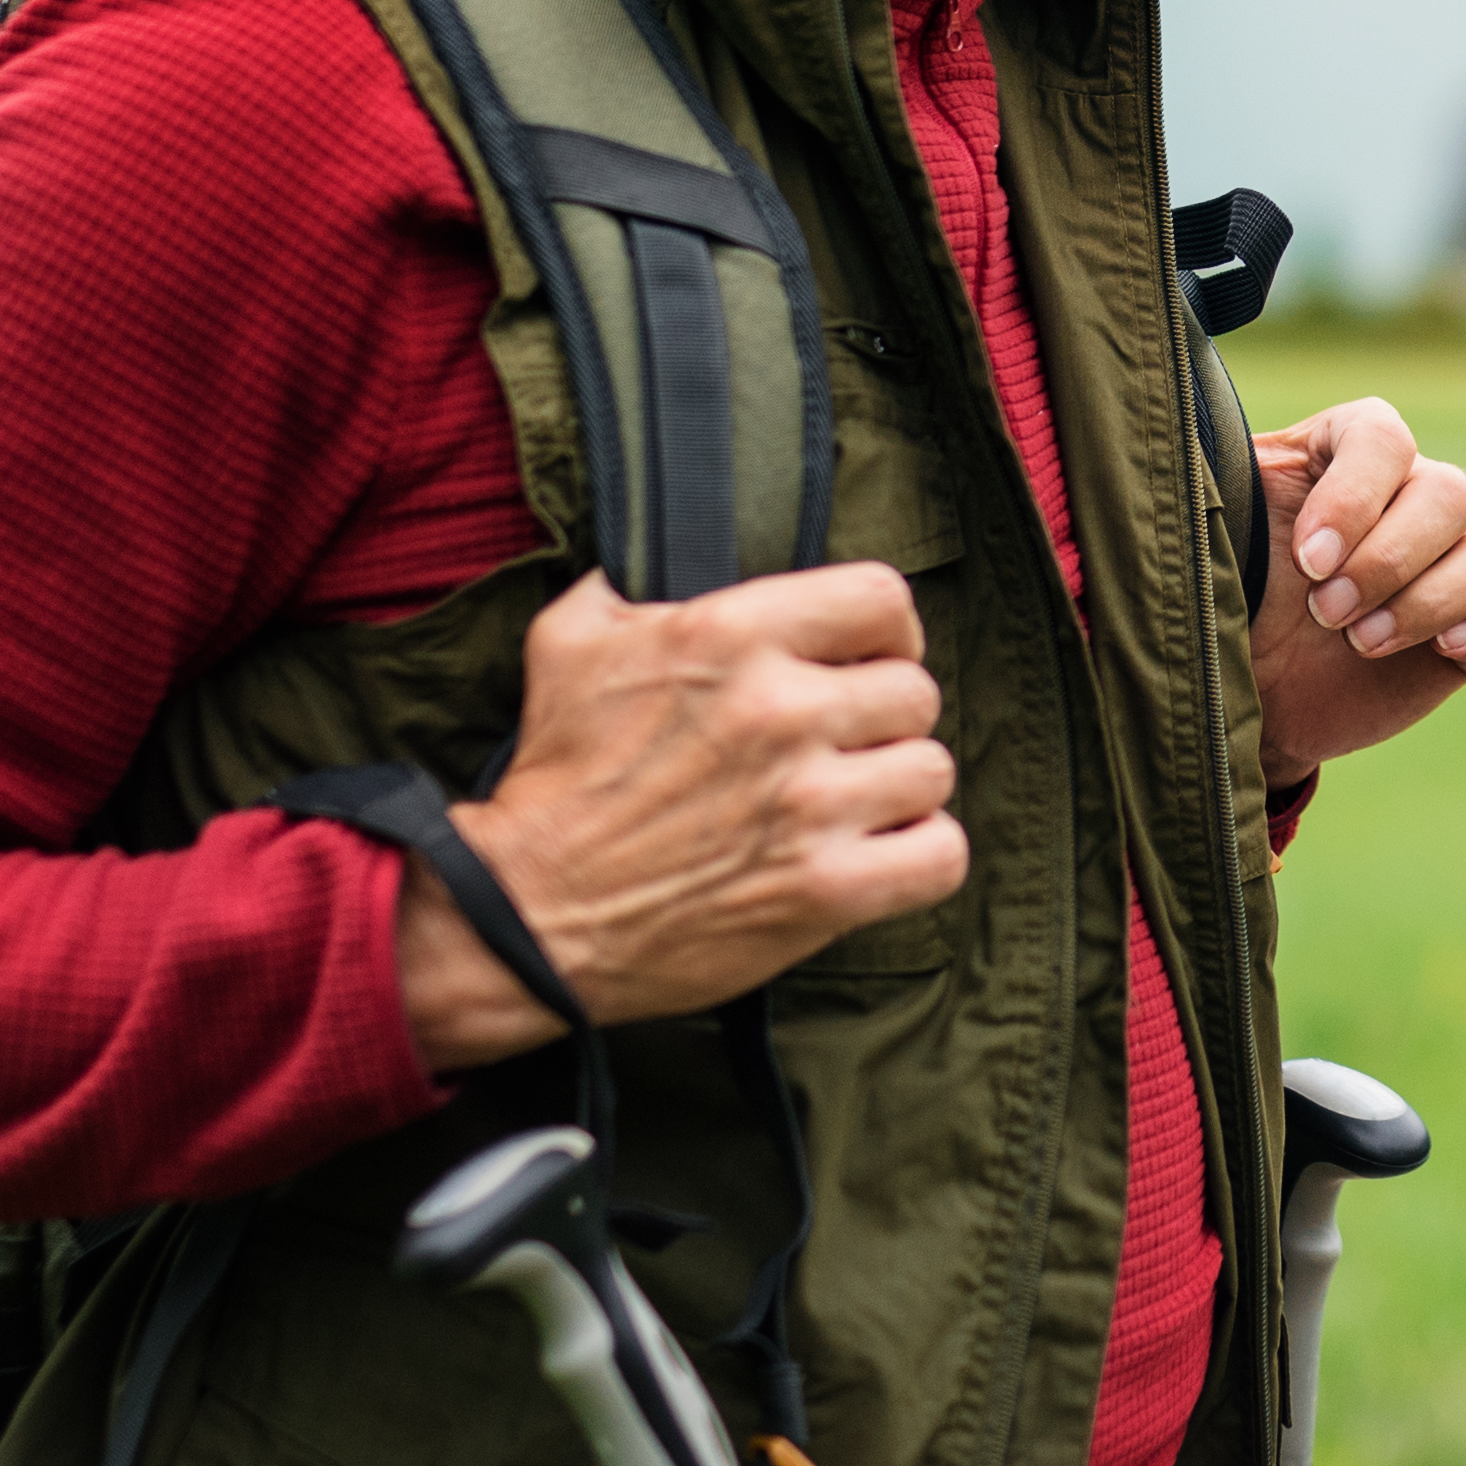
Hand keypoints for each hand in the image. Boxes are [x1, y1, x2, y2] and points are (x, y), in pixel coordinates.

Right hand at [394, 565, 964, 1069]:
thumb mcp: (572, 640)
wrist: (525, 912)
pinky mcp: (823, 891)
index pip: (883, 600)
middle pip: (916, 691)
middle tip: (842, 745)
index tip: (867, 659)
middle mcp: (781, 711)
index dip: (888, 631)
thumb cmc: (554, 777)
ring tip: (854, 803)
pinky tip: (879, 853)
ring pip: (931, 769)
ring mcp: (809, 805)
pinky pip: (939, 855)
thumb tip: (665, 553)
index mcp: (733, 636)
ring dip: (899, 789)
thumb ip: (631, 583)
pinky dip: (920, 856)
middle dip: (883, 718)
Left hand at [1248, 396, 1465, 793]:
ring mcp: (1453, 562)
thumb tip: (1187, 428)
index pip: (1385, 436)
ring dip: (1431, 599)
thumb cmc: (1226, 600)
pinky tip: (1447, 648)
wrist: (1249, 695)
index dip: (1354, 496)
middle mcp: (1409, 497)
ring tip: (1361, 642)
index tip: (1306, 559)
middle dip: (1387, 561)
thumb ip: (1214, 481)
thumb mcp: (1209, 532)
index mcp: (1343, 455)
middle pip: (1449, 492)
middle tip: (1325, 612)